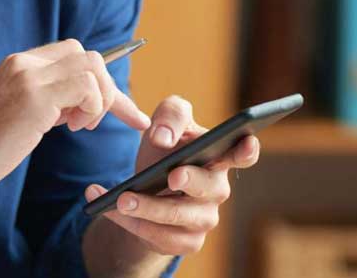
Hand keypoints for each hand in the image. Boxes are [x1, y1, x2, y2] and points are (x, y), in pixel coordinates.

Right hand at [0, 39, 150, 193]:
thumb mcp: (16, 114)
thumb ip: (43, 102)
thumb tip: (74, 106)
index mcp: (20, 65)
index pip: (75, 55)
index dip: (102, 82)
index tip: (122, 111)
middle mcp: (25, 63)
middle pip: (89, 56)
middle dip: (107, 91)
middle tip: (91, 124)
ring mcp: (29, 77)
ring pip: (93, 66)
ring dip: (99, 100)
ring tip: (78, 127)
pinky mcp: (33, 97)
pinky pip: (86, 87)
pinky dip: (92, 107)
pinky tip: (72, 128)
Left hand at [84, 95, 259, 254]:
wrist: (145, 187)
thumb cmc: (164, 150)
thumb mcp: (165, 124)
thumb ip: (170, 115)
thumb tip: (164, 137)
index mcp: (218, 156)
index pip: (243, 153)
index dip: (247, 150)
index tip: (245, 142)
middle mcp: (217, 189)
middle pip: (208, 187)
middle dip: (190, 181)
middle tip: (172, 176)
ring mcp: (204, 218)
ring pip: (177, 216)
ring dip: (148, 207)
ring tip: (121, 198)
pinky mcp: (185, 242)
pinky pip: (159, 237)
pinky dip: (130, 223)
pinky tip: (109, 210)